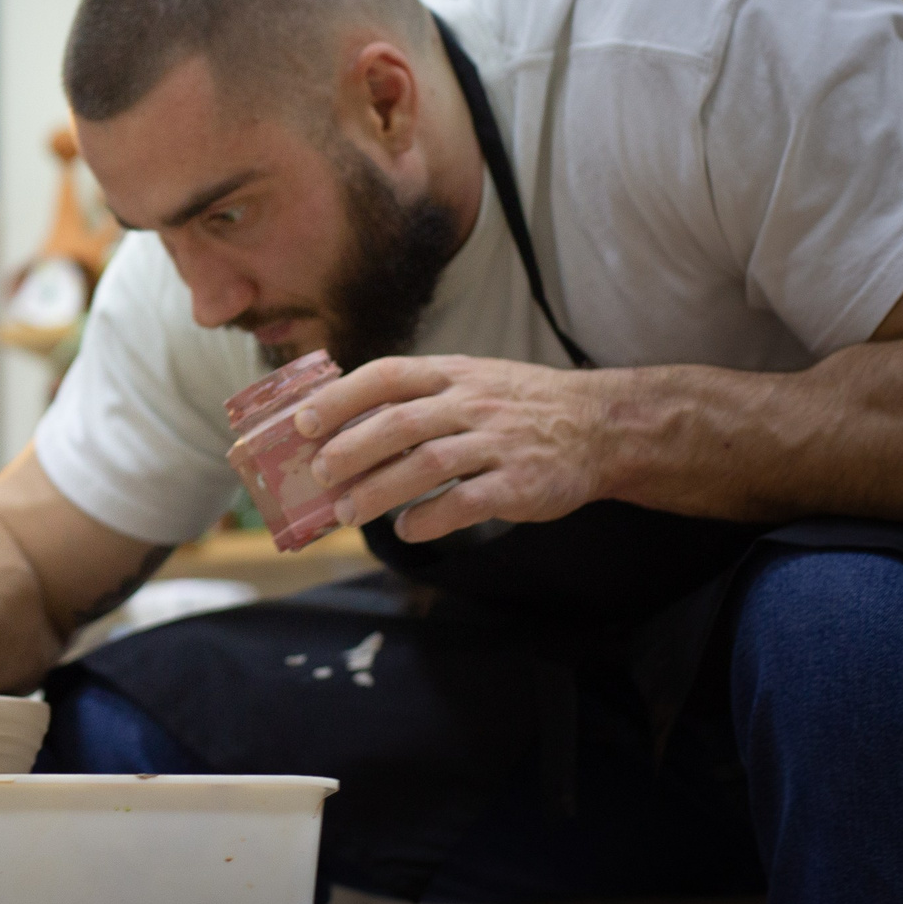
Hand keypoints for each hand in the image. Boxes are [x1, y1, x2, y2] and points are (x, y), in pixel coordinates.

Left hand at [292, 355, 616, 541]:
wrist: (600, 425)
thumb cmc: (518, 405)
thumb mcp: (470, 380)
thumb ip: (416, 394)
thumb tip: (343, 417)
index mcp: (452, 374)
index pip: (387, 376)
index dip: (341, 398)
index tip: (302, 422)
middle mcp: (472, 404)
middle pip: (400, 423)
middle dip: (351, 449)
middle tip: (319, 474)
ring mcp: (497, 443)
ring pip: (428, 464)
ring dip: (379, 490)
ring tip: (347, 512)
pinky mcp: (519, 484)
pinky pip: (467, 502)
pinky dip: (430, 518)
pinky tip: (406, 529)